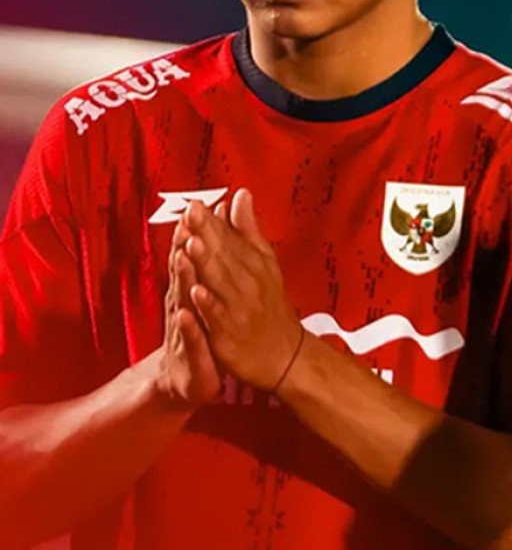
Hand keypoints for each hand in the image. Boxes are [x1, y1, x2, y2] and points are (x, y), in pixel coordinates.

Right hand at [156, 217, 222, 408]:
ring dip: (182, 280)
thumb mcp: (207, 295)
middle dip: (182, 248)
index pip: (191, 257)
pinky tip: (189, 314)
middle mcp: (183, 304)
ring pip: (182, 302)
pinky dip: (188, 326)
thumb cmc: (201, 330)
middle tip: (185, 222)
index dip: (193, 233)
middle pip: (181, 273)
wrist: (189, 378)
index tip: (197, 206)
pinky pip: (189, 339)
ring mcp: (184, 328)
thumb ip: (210, 264)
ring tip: (183, 258)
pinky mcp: (190, 353)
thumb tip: (215, 233)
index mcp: (191, 289)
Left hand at [183, 190, 305, 391]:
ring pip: (220, 282)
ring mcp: (239, 308)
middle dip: (206, 235)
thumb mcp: (265, 262)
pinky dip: (208, 303)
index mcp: (254, 264)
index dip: (211, 222)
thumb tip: (240, 195)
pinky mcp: (230, 333)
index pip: (230, 239)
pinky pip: (219, 316)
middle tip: (191, 214)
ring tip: (192, 244)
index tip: (196, 204)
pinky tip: (196, 291)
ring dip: (206, 263)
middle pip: (224, 256)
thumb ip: (248, 230)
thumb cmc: (269, 306)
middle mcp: (248, 283)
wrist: (282, 354)